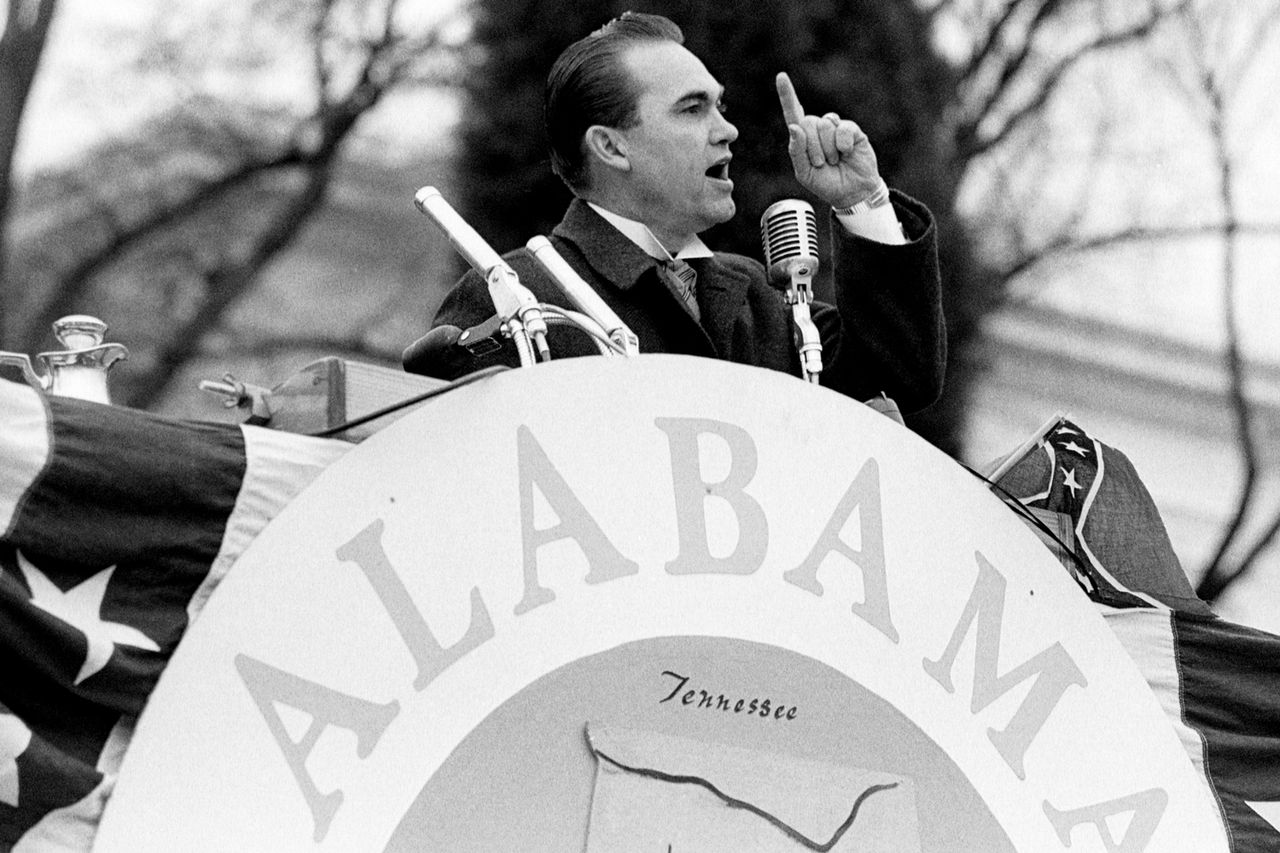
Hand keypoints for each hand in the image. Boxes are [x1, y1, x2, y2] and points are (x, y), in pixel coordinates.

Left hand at [775, 72, 881, 208]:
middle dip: (812, 148)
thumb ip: (796, 151)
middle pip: (807, 123)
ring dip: (828, 149)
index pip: (793, 113)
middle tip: (821, 164)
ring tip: (835, 161)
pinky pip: (842, 128)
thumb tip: (794, 126)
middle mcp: (818, 129)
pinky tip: (847, 153)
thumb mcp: (804, 173)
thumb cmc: (826, 183)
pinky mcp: (851, 130)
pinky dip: (842, 144)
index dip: (787, 95)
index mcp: (803, 139)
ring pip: (824, 125)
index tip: (781, 77)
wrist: (852, 193)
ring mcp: (835, 128)